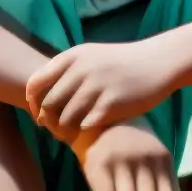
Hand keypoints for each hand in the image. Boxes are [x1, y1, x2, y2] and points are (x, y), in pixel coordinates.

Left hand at [26, 38, 183, 143]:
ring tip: (69, 135)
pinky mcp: (112, 104)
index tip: (39, 112)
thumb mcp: (90, 55)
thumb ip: (65, 70)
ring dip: (64, 131)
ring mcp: (96, 87)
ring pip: (65, 119)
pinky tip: (88, 134)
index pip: (36, 84)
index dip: (33, 102)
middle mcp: (81, 70)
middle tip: (53, 129)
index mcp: (72, 57)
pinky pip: (86, 125)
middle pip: (48, 104)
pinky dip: (83, 132)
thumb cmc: (121, 62)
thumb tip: (37, 93)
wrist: (158, 62)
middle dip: (47, 121)